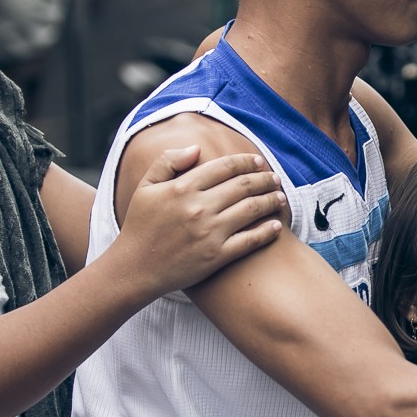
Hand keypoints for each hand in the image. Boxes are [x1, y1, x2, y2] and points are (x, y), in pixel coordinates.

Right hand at [115, 147, 285, 297]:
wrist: (135, 268)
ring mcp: (210, 233)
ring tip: (280, 197)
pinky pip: (249, 241)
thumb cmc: (140, 226)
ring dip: (271, 200)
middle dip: (265, 179)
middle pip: (243, 186)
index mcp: (183, 187)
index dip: (246, 161)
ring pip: (252, 210)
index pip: (225, 167)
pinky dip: (266, 231)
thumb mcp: (146, 187)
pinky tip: (276, 225)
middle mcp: (199, 207)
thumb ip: (168, 161)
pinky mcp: (216, 256)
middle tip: (275, 178)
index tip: (258, 161)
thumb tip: (196, 148)